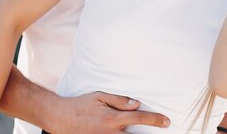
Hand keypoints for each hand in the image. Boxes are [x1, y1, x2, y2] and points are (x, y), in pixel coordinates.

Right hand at [48, 91, 169, 133]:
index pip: (139, 118)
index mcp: (111, 119)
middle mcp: (110, 133)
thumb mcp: (99, 97)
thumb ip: (119, 100)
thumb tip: (137, 104)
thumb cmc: (81, 105)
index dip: (155, 120)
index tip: (167, 122)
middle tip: (164, 132)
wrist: (60, 119)